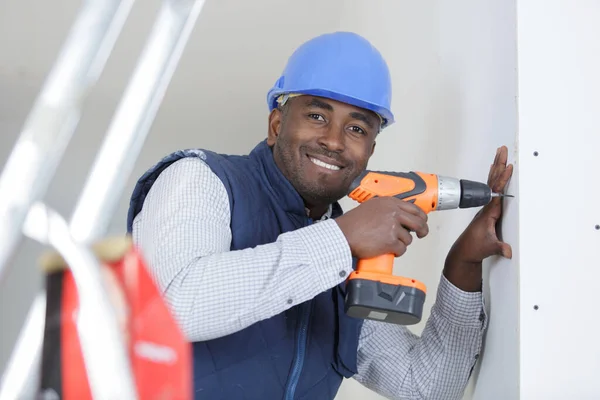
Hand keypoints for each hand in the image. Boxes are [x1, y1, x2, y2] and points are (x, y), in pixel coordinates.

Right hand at [334, 197, 428, 258]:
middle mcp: (393, 212)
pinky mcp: (391, 241)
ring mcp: (393, 227)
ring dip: (401, 243)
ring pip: (408, 239)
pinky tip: (387, 250)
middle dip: (422, 231)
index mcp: (389, 203)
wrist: (343, 235)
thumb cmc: (353, 223)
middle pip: (418, 223)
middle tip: (421, 235)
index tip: (422, 222)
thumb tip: (400, 215)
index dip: (421, 217)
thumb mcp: (371, 207)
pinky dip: (396, 252)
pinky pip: (402, 249)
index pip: (415, 208)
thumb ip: (387, 209)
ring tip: (388, 243)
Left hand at [448, 146, 513, 263]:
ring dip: (496, 168)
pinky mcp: (486, 209)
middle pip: (493, 182)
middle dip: (498, 165)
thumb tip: (508, 250)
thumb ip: (499, 248)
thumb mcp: (489, 248)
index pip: (496, 191)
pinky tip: (495, 172)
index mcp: (488, 212)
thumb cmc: (475, 248)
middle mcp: (486, 206)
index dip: (502, 179)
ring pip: (491, 183)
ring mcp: (485, 207)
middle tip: (502, 150)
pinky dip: (494, 178)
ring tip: (500, 154)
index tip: (507, 167)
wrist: (464, 252)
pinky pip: (490, 189)